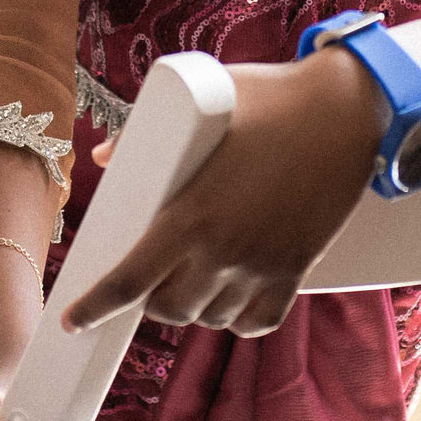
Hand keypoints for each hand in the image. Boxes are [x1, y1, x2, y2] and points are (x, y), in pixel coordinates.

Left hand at [63, 48, 382, 337]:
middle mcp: (223, 251)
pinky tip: (230, 298)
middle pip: (167, 307)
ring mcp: (262, 267)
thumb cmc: (269, 99)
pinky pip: (258, 321)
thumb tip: (105, 155)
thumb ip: (143, 137)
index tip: (73, 320)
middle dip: (149, 300)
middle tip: (148, 279)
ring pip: (210, 317)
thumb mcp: (198, 106)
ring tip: (191, 278)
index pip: (130, 279)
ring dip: (194, 306)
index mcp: (190, 214)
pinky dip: (238, 319)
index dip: (95, 306)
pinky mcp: (296, 270)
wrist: (346, 109)